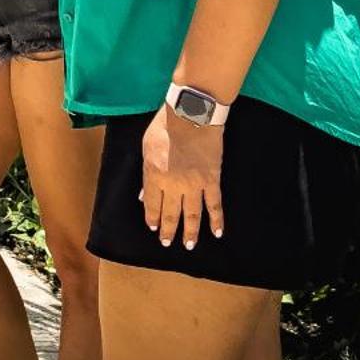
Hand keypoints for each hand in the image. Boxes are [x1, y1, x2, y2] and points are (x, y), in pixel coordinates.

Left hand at [140, 104, 224, 252]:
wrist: (192, 114)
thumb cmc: (165, 126)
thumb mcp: (146, 147)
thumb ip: (145, 173)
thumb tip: (142, 194)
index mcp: (154, 176)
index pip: (151, 205)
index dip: (152, 218)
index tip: (154, 228)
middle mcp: (173, 185)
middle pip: (170, 214)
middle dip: (168, 231)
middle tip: (167, 243)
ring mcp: (194, 184)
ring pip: (192, 215)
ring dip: (190, 232)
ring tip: (189, 245)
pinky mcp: (212, 180)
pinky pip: (215, 205)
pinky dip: (216, 220)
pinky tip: (217, 232)